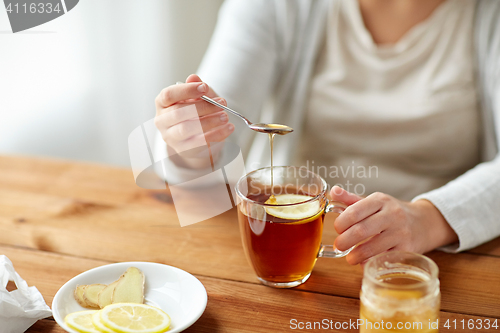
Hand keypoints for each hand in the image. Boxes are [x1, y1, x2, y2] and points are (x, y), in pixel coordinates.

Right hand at [154, 74, 234, 168]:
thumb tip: (193, 77)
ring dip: (209, 121)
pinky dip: (216, 134)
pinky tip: (228, 128)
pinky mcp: (182, 150)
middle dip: (203, 107)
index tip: (205, 87)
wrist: (195, 138)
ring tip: (225, 116)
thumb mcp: (197, 98)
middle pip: (178, 112)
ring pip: (187, 129)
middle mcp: (162, 121)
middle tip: (222, 103)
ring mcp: (171, 137)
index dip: (186, 90)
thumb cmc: (194, 113)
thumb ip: (196, 89)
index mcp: (162, 103)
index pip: (168, 95)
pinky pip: (199, 142)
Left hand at [330, 186, 457, 264]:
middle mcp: (392, 215)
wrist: (425, 222)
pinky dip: (370, 262)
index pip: (354, 211)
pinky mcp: (408, 249)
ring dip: (355, 256)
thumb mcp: (375, 202)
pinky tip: (364, 262)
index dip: (341, 223)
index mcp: (380, 201)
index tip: (337, 229)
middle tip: (339, 245)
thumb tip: (333, 191)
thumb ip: (352, 199)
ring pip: (372, 248)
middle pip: (361, 231)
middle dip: (344, 241)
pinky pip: (384, 259)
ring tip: (349, 258)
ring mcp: (401, 233)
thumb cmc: (392, 212)